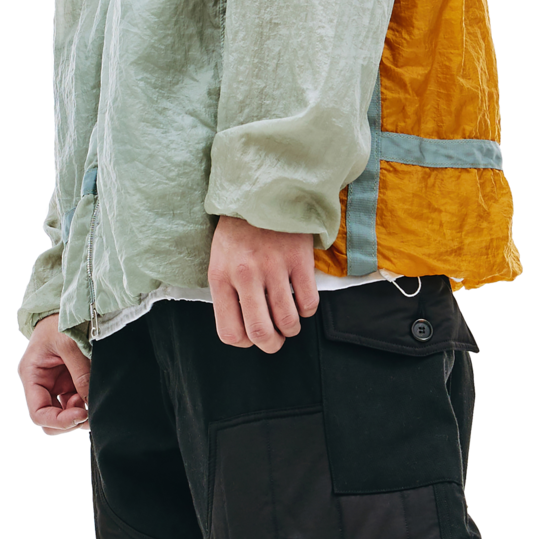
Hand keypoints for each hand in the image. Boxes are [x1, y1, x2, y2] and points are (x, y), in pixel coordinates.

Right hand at [18, 313, 90, 433]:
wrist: (65, 307)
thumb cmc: (59, 320)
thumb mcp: (69, 343)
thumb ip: (80, 373)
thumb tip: (91, 402)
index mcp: (32, 376)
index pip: (38, 413)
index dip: (59, 421)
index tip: (81, 415)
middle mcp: (41, 385)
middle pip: (50, 420)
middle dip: (70, 421)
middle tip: (90, 412)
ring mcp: (56, 385)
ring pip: (65, 414)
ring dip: (80, 413)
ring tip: (94, 400)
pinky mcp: (70, 383)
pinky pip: (77, 402)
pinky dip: (87, 404)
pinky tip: (95, 395)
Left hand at [208, 218, 319, 352]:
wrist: (262, 193)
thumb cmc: (239, 233)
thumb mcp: (220, 261)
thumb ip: (228, 294)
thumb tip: (245, 331)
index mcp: (220, 277)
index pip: (229, 332)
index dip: (244, 343)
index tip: (252, 337)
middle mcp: (245, 275)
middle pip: (260, 333)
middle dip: (271, 345)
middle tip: (276, 340)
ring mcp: (274, 267)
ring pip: (288, 321)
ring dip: (291, 329)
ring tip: (290, 321)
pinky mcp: (299, 260)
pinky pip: (309, 303)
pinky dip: (307, 309)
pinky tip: (301, 299)